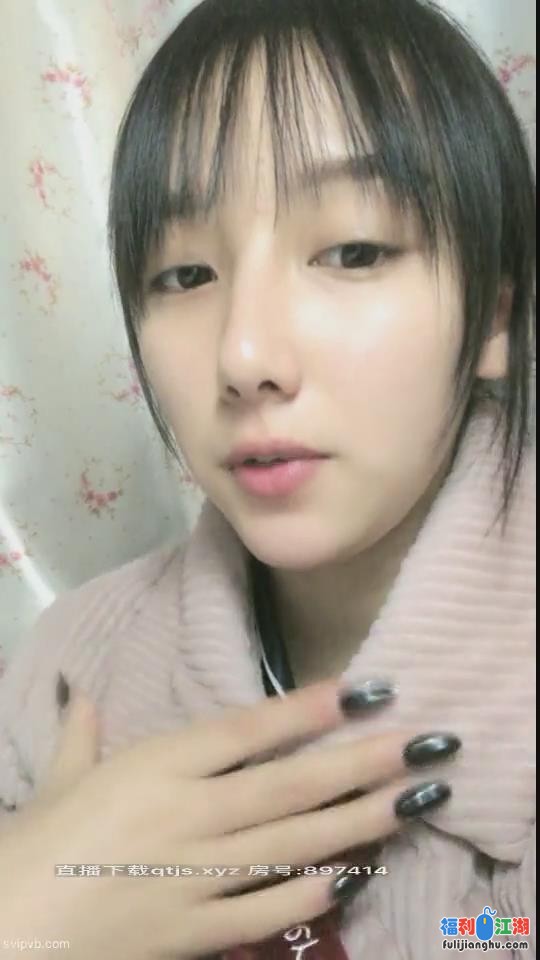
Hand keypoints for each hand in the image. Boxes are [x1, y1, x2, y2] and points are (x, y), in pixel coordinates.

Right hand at [0, 679, 456, 957]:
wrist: (7, 934)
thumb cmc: (36, 845)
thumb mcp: (57, 780)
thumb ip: (81, 731)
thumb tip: (79, 689)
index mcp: (155, 768)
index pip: (245, 732)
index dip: (307, 710)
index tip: (366, 690)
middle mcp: (188, 815)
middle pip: (288, 786)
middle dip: (361, 762)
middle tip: (424, 743)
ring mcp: (198, 876)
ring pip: (292, 842)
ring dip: (359, 820)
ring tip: (415, 798)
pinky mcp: (199, 931)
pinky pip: (267, 910)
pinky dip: (312, 892)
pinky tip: (356, 873)